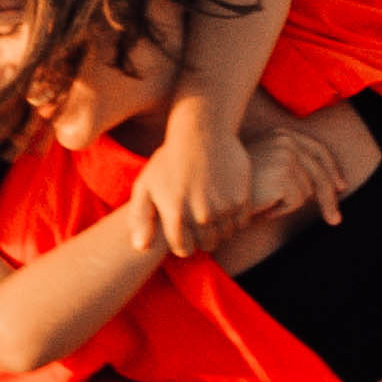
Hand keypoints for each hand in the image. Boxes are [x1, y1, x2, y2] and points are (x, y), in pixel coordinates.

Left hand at [130, 101, 252, 255]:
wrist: (202, 132)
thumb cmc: (169, 160)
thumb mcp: (145, 185)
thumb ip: (139, 218)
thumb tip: (141, 248)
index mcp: (175, 214)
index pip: (183, 249)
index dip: (182, 242)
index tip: (183, 230)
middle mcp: (201, 214)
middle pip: (206, 245)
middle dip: (201, 238)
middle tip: (198, 221)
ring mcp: (223, 207)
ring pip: (224, 235)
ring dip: (219, 229)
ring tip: (211, 212)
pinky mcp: (242, 198)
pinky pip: (241, 223)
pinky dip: (235, 219)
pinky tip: (225, 205)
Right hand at [243, 120, 345, 226]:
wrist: (211, 188)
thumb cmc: (237, 183)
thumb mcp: (267, 169)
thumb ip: (294, 169)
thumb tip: (328, 187)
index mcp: (283, 134)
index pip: (318, 150)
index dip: (332, 170)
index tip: (341, 187)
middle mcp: (287, 140)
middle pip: (320, 172)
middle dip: (329, 199)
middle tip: (335, 221)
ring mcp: (286, 154)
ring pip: (308, 191)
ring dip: (289, 204)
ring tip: (265, 203)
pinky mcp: (283, 172)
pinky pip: (296, 201)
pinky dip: (281, 210)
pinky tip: (262, 207)